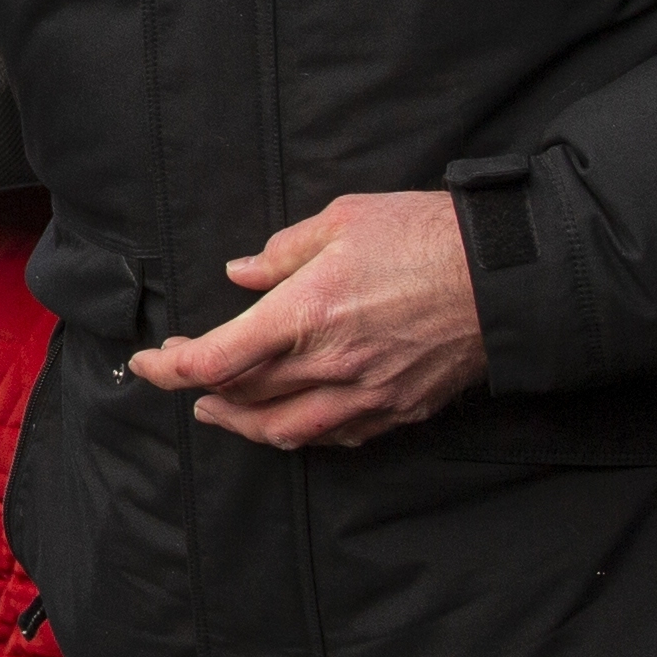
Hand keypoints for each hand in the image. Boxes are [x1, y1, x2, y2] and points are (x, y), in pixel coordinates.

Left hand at [128, 189, 485, 449]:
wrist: (508, 276)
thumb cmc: (426, 236)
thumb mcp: (344, 220)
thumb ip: (283, 252)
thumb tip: (242, 275)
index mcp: (305, 314)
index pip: (215, 359)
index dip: (169, 368)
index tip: (147, 364)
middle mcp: (329, 364)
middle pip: (242, 397)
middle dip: (200, 388)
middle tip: (182, 371)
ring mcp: (365, 395)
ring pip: (284, 429)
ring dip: (241, 423)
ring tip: (218, 410)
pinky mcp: (397, 409)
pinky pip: (335, 436)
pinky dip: (299, 431)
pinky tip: (287, 419)